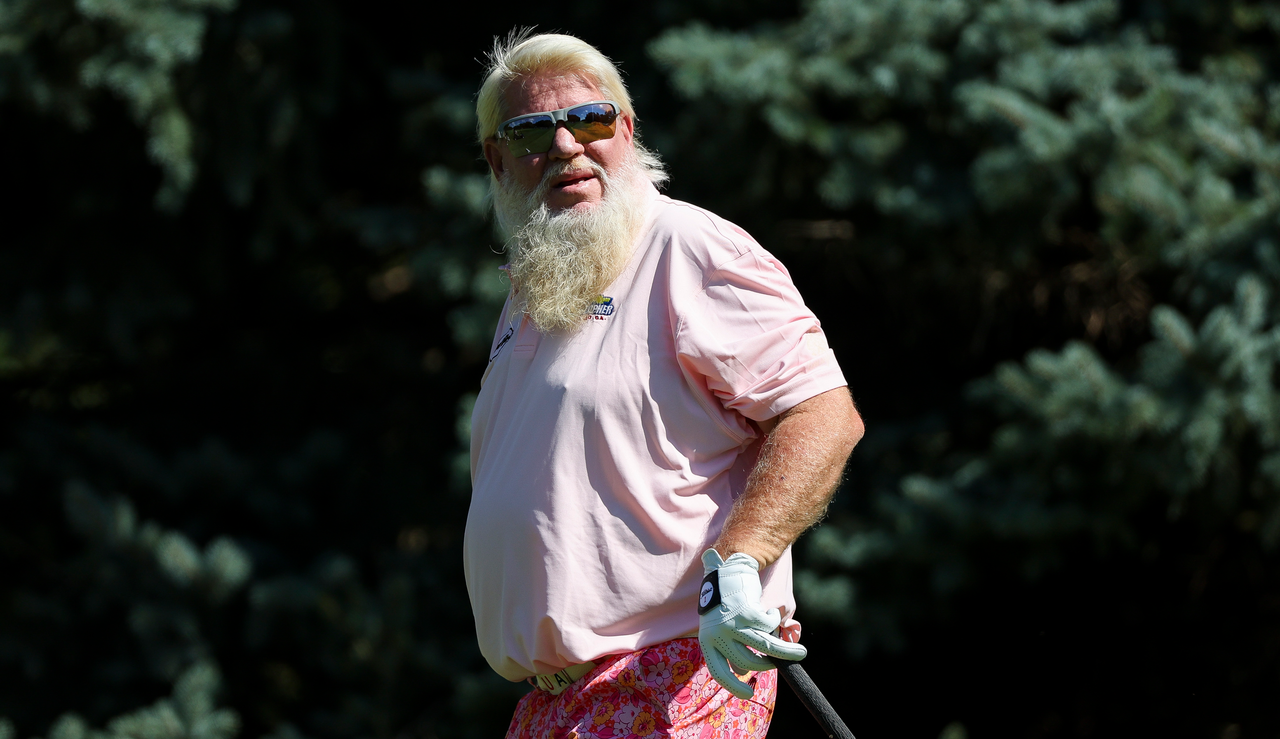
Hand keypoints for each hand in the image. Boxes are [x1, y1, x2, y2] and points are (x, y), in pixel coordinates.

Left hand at [697, 548, 806, 698]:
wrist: (728, 567)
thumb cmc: (725, 600)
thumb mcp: (720, 626)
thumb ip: (730, 647)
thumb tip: (741, 671)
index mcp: (707, 641)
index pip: (719, 672)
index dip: (734, 685)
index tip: (748, 694)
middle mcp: (718, 635)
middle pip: (748, 662)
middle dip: (767, 665)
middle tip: (778, 664)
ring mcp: (732, 624)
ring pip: (765, 647)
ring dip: (786, 651)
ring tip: (801, 653)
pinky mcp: (747, 613)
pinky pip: (770, 626)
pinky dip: (775, 620)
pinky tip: (772, 612)